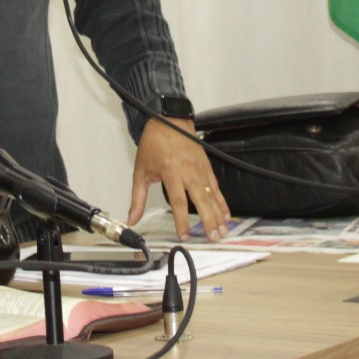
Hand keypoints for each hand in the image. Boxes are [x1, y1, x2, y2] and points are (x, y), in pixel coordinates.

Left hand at [129, 117, 230, 241]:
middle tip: (213, 238)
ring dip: (218, 214)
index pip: (178, 201)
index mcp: (170, 172)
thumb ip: (137, 198)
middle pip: (201, 200)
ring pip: (211, 195)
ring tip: (222, 231)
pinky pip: (216, 187)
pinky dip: (222, 201)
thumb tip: (132, 218)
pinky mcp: (206, 167)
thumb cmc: (154, 143)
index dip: (182, 220)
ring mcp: (200, 169)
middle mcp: (188, 171)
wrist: (169, 120)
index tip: (184, 235)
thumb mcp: (141, 170)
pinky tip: (226, 215)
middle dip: (208, 221)